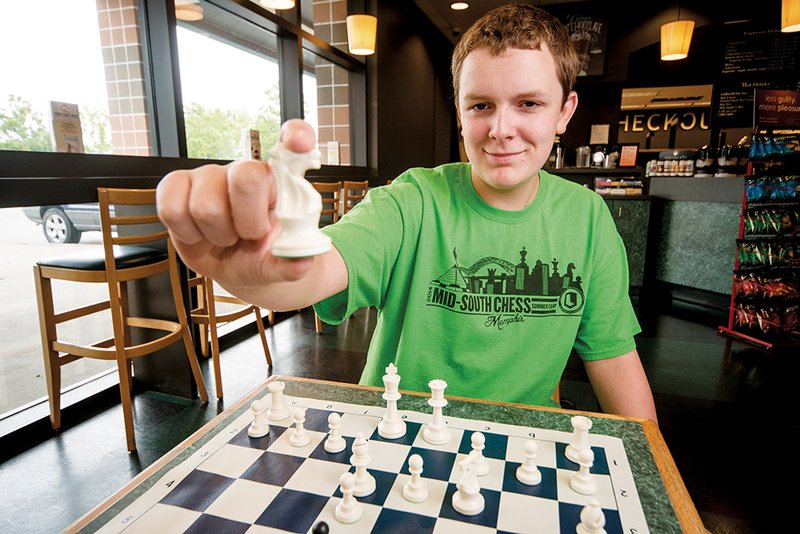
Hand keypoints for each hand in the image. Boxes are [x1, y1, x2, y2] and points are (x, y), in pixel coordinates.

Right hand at [157, 119, 316, 289]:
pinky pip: (171, 209)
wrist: (236, 267)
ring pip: (205, 205)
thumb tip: (303, 263)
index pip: (293, 139)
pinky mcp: (177, 187)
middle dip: (248, 223)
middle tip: (251, 235)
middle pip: (245, 178)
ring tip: (226, 237)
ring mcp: (209, 176)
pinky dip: (186, 233)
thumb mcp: (281, 264)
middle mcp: (244, 171)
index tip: (302, 145)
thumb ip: (291, 263)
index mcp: (278, 182)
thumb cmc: (263, 255)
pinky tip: (200, 235)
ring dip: (217, 234)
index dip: (296, 135)